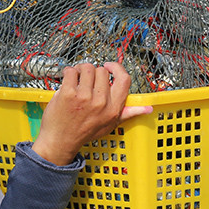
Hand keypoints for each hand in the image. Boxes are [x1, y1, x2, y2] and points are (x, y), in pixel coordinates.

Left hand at [31, 62, 153, 165]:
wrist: (60, 141)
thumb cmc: (84, 132)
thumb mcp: (110, 125)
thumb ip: (128, 113)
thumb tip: (148, 108)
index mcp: (113, 108)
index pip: (124, 80)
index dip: (117, 68)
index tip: (109, 66)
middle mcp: (101, 102)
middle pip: (101, 71)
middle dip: (93, 73)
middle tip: (86, 82)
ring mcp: (84, 97)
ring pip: (86, 68)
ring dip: (80, 71)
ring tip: (76, 82)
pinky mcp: (68, 94)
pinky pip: (71, 71)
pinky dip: (68, 73)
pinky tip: (67, 82)